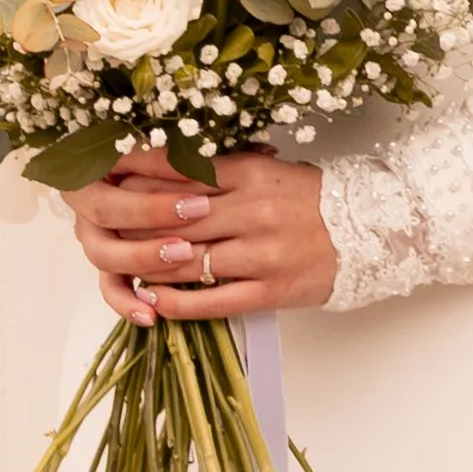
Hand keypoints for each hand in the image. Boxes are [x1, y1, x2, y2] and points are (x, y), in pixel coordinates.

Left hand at [69, 145, 338, 322]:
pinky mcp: (269, 291)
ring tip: (122, 265)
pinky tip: (153, 300)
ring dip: (147, 265)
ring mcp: (260, 254)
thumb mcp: (267, 171)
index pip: (182, 170)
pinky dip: (175, 302)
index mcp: (252, 175)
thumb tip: (162, 169)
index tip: (108, 172)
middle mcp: (253, 211)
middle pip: (173, 219)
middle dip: (133, 223)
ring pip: (184, 262)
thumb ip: (220, 171)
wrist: (369, 231)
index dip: (139, 173)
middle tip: (103, 224)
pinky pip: (210, 300)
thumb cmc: (310, 199)